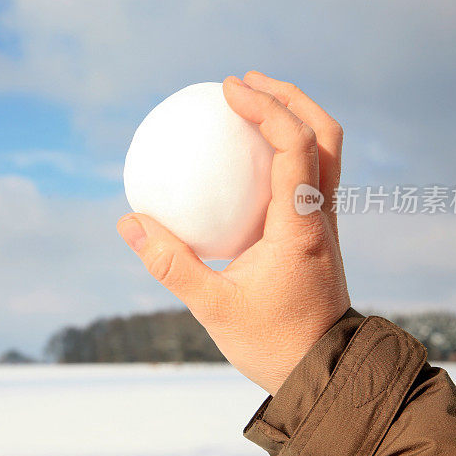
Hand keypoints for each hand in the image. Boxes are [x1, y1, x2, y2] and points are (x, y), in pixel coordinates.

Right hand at [117, 72, 349, 394]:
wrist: (324, 373)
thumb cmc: (273, 344)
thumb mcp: (212, 308)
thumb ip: (168, 263)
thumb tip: (129, 222)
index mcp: (301, 225)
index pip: (296, 145)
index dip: (266, 107)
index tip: (228, 89)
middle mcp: (322, 215)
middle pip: (326, 132)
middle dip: (288, 96)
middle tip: (243, 82)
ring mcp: (325, 221)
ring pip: (326, 149)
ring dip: (293, 116)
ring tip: (250, 104)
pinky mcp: (318, 231)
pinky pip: (309, 173)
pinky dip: (286, 148)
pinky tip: (248, 157)